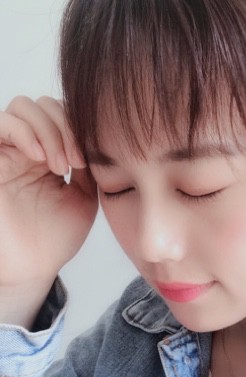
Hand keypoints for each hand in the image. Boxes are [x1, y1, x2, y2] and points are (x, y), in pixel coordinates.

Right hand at [0, 96, 97, 327]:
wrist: (35, 264)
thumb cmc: (59, 234)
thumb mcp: (85, 195)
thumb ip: (88, 164)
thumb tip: (97, 137)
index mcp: (52, 155)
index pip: (63, 116)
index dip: (79, 129)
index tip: (89, 161)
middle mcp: (29, 148)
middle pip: (45, 104)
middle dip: (66, 127)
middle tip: (76, 163)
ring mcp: (9, 152)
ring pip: (24, 107)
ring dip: (49, 130)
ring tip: (61, 166)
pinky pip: (1, 123)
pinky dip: (25, 132)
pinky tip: (41, 157)